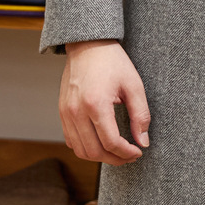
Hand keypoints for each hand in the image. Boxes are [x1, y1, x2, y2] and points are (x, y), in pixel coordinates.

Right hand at [58, 39, 150, 165]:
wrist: (88, 45)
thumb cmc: (113, 62)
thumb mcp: (134, 85)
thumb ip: (140, 115)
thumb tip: (143, 142)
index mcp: (95, 104)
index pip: (111, 142)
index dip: (126, 153)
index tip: (138, 152)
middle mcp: (76, 111)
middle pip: (94, 151)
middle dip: (115, 159)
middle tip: (130, 156)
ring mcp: (66, 113)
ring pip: (80, 150)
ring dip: (100, 157)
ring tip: (117, 152)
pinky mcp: (62, 112)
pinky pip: (71, 140)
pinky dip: (86, 148)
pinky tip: (101, 143)